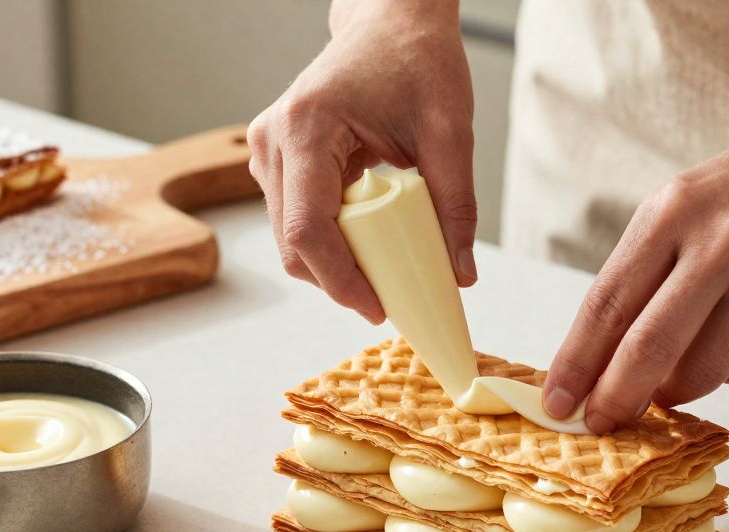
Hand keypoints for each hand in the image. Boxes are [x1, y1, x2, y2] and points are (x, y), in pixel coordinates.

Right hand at [247, 0, 475, 323]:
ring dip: (333, 264)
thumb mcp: (448, 132)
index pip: (308, 228)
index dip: (340, 279)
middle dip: (338, 281)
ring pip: (290, 237)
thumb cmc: (415, 59)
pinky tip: (368, 245)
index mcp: (306, 128)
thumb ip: (455, 205)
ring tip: (383, 271)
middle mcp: (272, 140)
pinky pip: (297, 219)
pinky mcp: (277, 159)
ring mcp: (267, 150)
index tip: (378, 306)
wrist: (391, 21)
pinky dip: (330, 242)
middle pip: (293, 242)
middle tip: (389, 300)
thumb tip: (460, 274)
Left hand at [542, 107, 728, 433]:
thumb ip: (642, 273)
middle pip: (647, 350)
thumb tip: (598, 360)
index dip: (575, 363)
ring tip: (674, 375)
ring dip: (676, 390)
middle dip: (614, 399)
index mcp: (672, 212)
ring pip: (701, 374)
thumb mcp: (684, 203)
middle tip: (599, 424)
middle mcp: (720, 245)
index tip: (556, 403)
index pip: (606, 304)